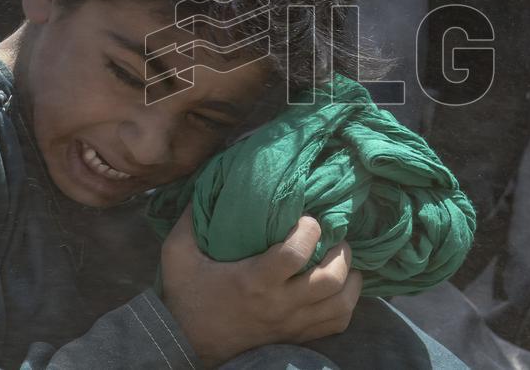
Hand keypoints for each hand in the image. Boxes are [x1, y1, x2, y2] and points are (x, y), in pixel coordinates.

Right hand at [160, 205, 362, 366]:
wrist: (186, 346)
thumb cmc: (186, 297)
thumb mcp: (177, 254)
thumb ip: (190, 219)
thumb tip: (206, 183)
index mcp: (254, 281)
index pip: (296, 253)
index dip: (310, 230)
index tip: (308, 220)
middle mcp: (279, 305)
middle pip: (330, 279)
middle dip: (342, 253)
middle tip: (337, 238)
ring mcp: (291, 325)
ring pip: (340, 305)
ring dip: (351, 280)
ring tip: (345, 260)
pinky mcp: (296, 338)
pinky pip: (336, 325)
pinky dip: (346, 304)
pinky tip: (340, 287)